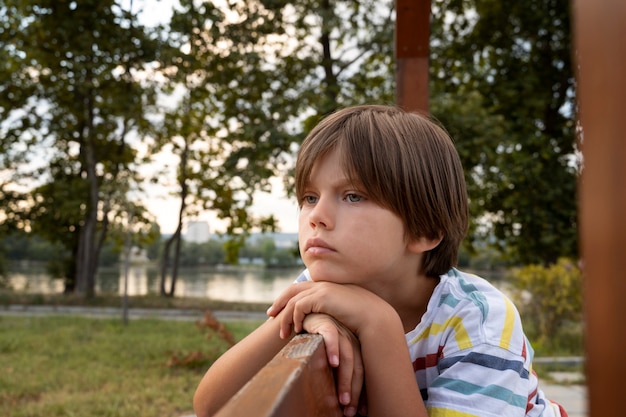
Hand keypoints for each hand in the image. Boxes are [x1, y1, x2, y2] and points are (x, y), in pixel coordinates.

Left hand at [267, 280, 393, 338]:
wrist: (373, 316)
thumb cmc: (361, 318)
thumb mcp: (342, 312)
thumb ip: (330, 312)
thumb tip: (322, 320)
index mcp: (326, 286)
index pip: (300, 288)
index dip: (287, 297)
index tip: (279, 309)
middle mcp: (322, 285)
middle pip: (292, 290)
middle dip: (279, 303)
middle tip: (270, 316)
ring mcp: (321, 289)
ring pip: (293, 300)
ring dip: (285, 317)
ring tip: (283, 333)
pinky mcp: (321, 297)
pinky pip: (299, 306)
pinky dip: (294, 318)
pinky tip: (297, 330)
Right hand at [303, 313, 366, 416]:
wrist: (299, 320)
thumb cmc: (314, 343)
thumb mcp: (329, 357)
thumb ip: (337, 373)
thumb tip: (346, 404)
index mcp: (356, 346)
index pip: (362, 372)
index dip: (362, 392)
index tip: (361, 411)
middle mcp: (351, 338)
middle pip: (357, 367)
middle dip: (354, 392)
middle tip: (349, 411)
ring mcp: (340, 329)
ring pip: (347, 356)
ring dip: (345, 380)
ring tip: (342, 400)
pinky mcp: (325, 321)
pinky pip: (331, 335)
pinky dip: (333, 349)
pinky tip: (333, 363)